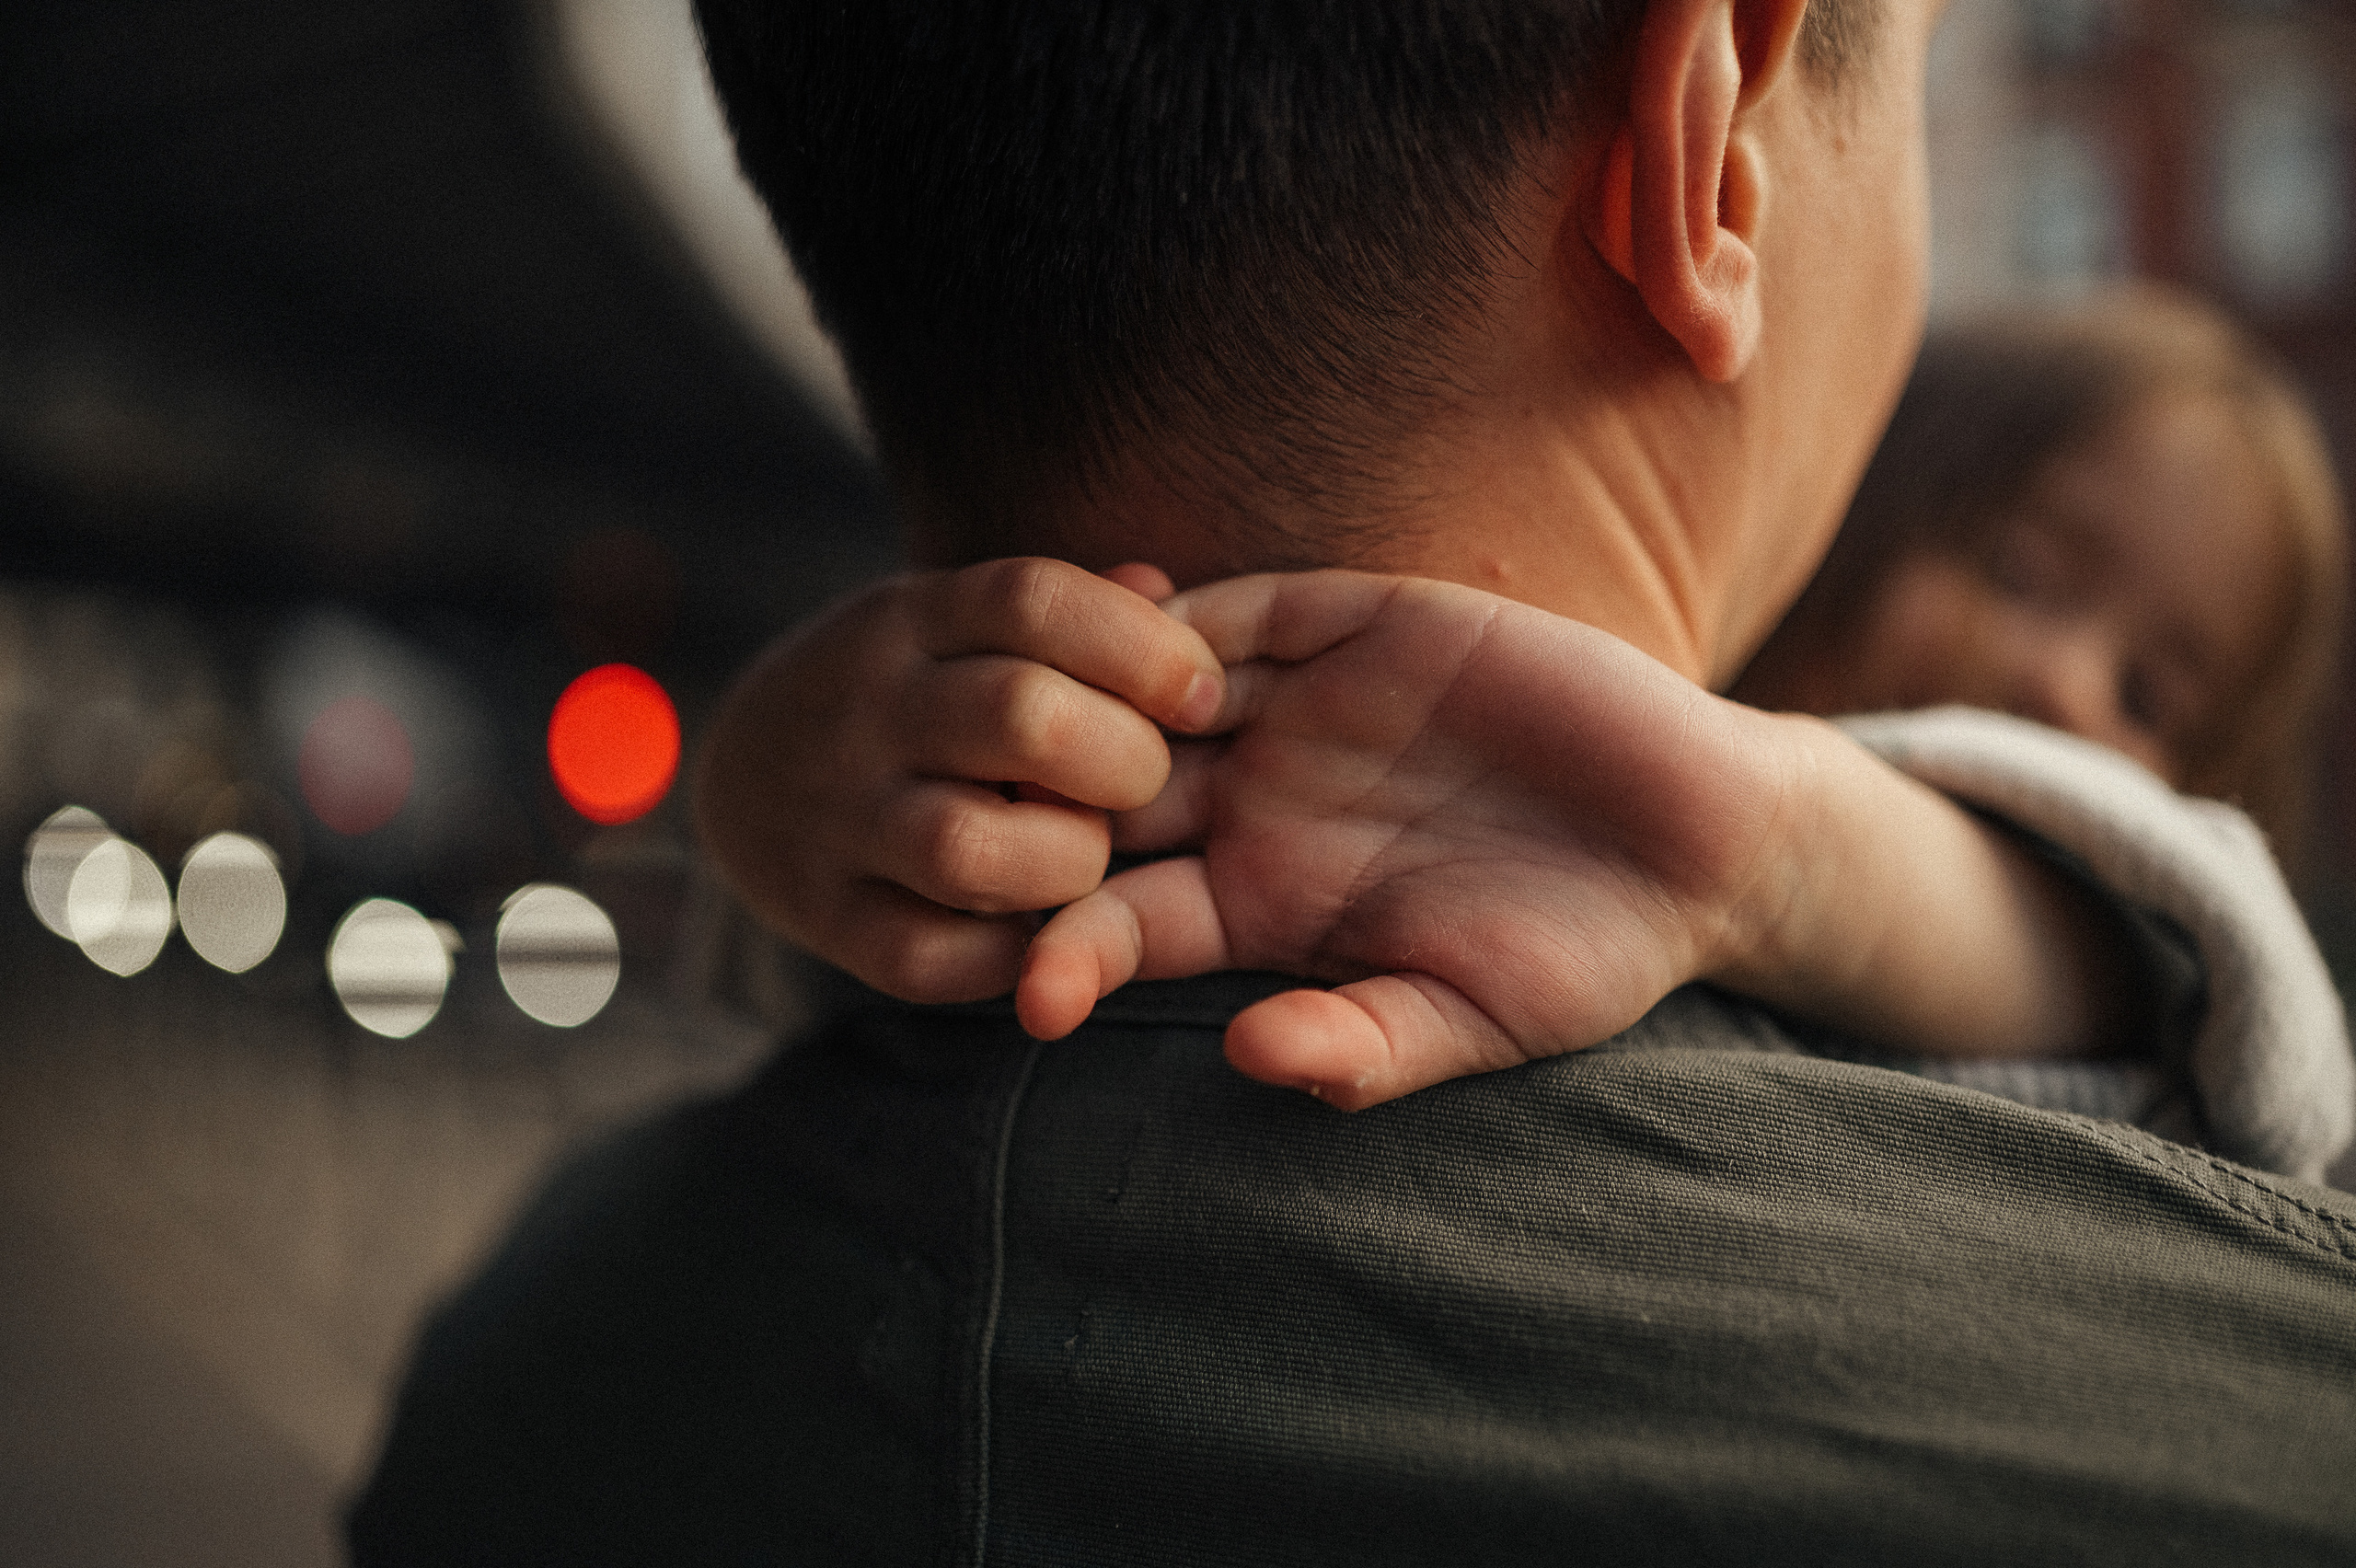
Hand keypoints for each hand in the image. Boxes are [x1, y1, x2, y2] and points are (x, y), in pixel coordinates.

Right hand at [694, 557, 1223, 1001]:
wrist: (739, 773)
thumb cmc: (910, 692)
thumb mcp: (959, 622)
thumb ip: (1067, 610)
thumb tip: (1160, 592)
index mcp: (912, 618)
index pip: (1033, 599)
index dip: (1143, 645)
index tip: (1200, 692)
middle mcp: (869, 708)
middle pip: (1022, 716)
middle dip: (1125, 759)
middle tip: (1144, 781)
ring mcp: (838, 815)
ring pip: (969, 846)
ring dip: (1064, 859)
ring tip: (1082, 853)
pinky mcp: (827, 915)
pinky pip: (928, 953)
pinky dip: (1005, 953)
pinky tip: (1037, 924)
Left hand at [1017, 571, 1812, 1106]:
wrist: (1703, 840)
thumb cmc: (1585, 955)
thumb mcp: (1472, 1020)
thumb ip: (1359, 1044)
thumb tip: (1244, 1057)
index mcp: (1260, 906)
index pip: (1121, 920)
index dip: (1064, 950)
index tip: (1029, 997)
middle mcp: (1257, 801)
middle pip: (1099, 797)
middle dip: (1036, 811)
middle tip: (989, 826)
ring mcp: (1302, 706)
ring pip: (1147, 692)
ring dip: (1094, 705)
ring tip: (1053, 735)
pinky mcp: (1362, 623)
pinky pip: (1246, 610)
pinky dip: (1190, 617)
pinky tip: (1151, 636)